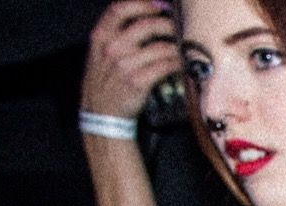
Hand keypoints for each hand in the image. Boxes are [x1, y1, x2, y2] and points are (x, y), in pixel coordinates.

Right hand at [82, 0, 181, 122]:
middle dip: (168, 23)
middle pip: (146, 25)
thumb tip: (144, 20)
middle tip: (179, 26)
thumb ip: (116, 36)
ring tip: (185, 46)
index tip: (159, 5)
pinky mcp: (139, 81)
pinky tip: (184, 63)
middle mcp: (111, 48)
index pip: (119, 9)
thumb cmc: (104, 83)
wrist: (102, 114)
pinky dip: (178, 62)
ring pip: (160, 46)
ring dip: (177, 45)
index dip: (141, 4)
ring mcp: (125, 65)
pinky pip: (165, 66)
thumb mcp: (100, 54)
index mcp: (100, 37)